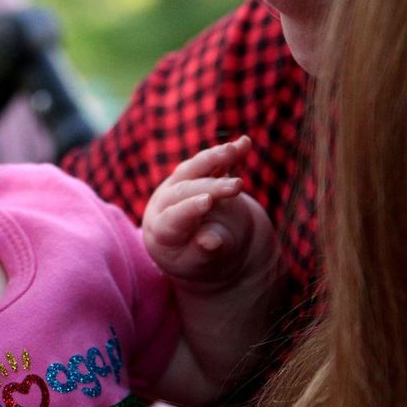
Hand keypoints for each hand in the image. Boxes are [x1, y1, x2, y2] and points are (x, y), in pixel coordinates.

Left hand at [143, 136, 270, 286]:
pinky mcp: (197, 177)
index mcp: (162, 231)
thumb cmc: (201, 261)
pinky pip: (211, 163)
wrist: (206, 249)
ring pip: (192, 169)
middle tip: (237, 186)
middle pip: (185, 190)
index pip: (173, 218)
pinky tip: (244, 143)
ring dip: (214, 157)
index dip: (188, 209)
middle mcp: (165, 204)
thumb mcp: (202, 263)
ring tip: (236, 149)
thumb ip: (205, 252)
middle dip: (211, 186)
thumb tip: (210, 242)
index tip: (207, 201)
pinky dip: (227, 154)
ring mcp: (179, 187)